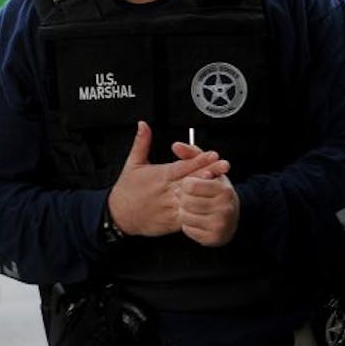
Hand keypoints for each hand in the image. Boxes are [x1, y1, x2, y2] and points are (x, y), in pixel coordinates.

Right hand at [107, 122, 228, 237]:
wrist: (119, 215)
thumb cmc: (127, 189)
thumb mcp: (132, 163)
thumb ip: (141, 143)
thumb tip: (143, 124)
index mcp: (159, 175)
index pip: (182, 166)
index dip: (198, 159)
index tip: (213, 154)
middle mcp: (167, 191)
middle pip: (192, 180)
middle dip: (210, 172)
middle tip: (224, 166)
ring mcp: (170, 206)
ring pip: (193, 198)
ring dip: (208, 191)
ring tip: (223, 185)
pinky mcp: (172, 221)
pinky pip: (190, 216)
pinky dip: (200, 211)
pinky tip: (212, 207)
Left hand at [170, 140, 239, 245]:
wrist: (231, 214)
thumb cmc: (215, 188)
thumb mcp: (208, 168)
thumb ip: (191, 154)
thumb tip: (176, 145)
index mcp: (223, 189)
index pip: (189, 185)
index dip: (185, 184)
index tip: (191, 185)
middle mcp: (225, 208)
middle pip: (186, 202)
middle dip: (184, 199)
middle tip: (190, 198)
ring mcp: (221, 225)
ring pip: (185, 217)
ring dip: (184, 212)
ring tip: (192, 208)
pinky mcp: (214, 238)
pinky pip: (188, 230)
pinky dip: (188, 225)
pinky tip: (196, 219)